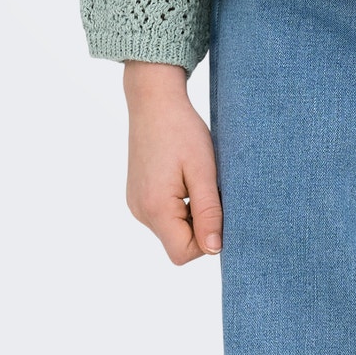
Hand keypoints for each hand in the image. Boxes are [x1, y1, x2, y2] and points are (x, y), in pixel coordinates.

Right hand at [122, 62, 222, 263]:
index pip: (183, 253)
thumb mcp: (203, 169)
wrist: (154, 101)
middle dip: (200, 224)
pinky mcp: (137, 196)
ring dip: (191, 213)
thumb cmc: (181, 130)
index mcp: (155, 208)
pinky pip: (163, 215)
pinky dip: (180, 204)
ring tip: (197, 178)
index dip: (207, 239)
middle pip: (177, 243)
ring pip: (172, 229)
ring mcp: (136, 204)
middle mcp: (140, 212)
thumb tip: (215, 248)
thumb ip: (208, 212)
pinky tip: (185, 177)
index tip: (218, 207)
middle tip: (210, 188)